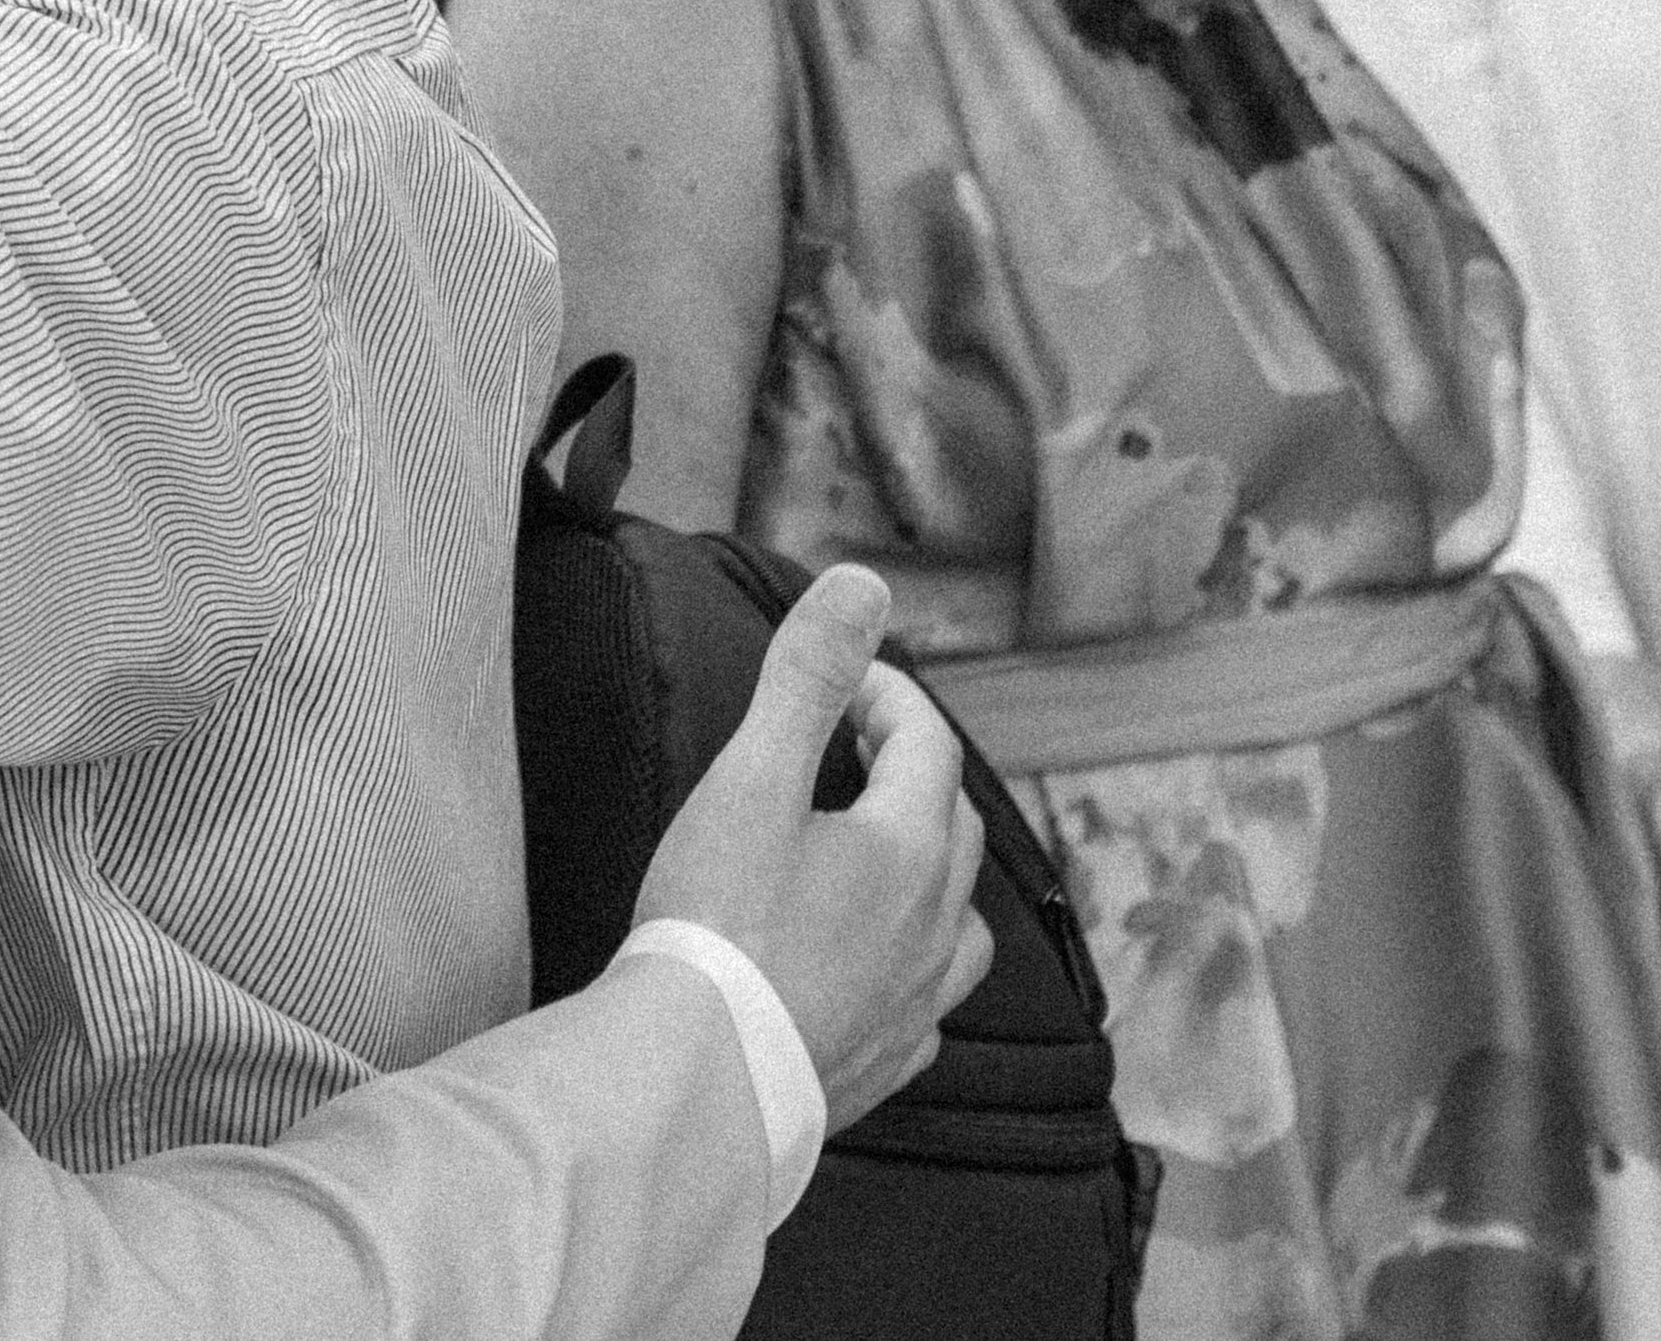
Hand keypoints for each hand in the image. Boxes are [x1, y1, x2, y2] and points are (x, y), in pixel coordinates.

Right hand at [634, 566, 996, 1128]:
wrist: (701, 1076)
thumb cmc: (717, 925)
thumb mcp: (752, 780)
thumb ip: (808, 679)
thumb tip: (861, 584)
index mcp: (908, 848)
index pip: (926, 743)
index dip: (887, 696)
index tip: (841, 681)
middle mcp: (934, 925)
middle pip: (951, 826)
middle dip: (911, 772)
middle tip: (851, 747)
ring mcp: (919, 1002)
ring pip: (960, 923)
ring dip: (930, 876)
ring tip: (881, 862)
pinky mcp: (887, 1061)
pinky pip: (928, 1004)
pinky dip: (911, 968)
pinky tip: (875, 972)